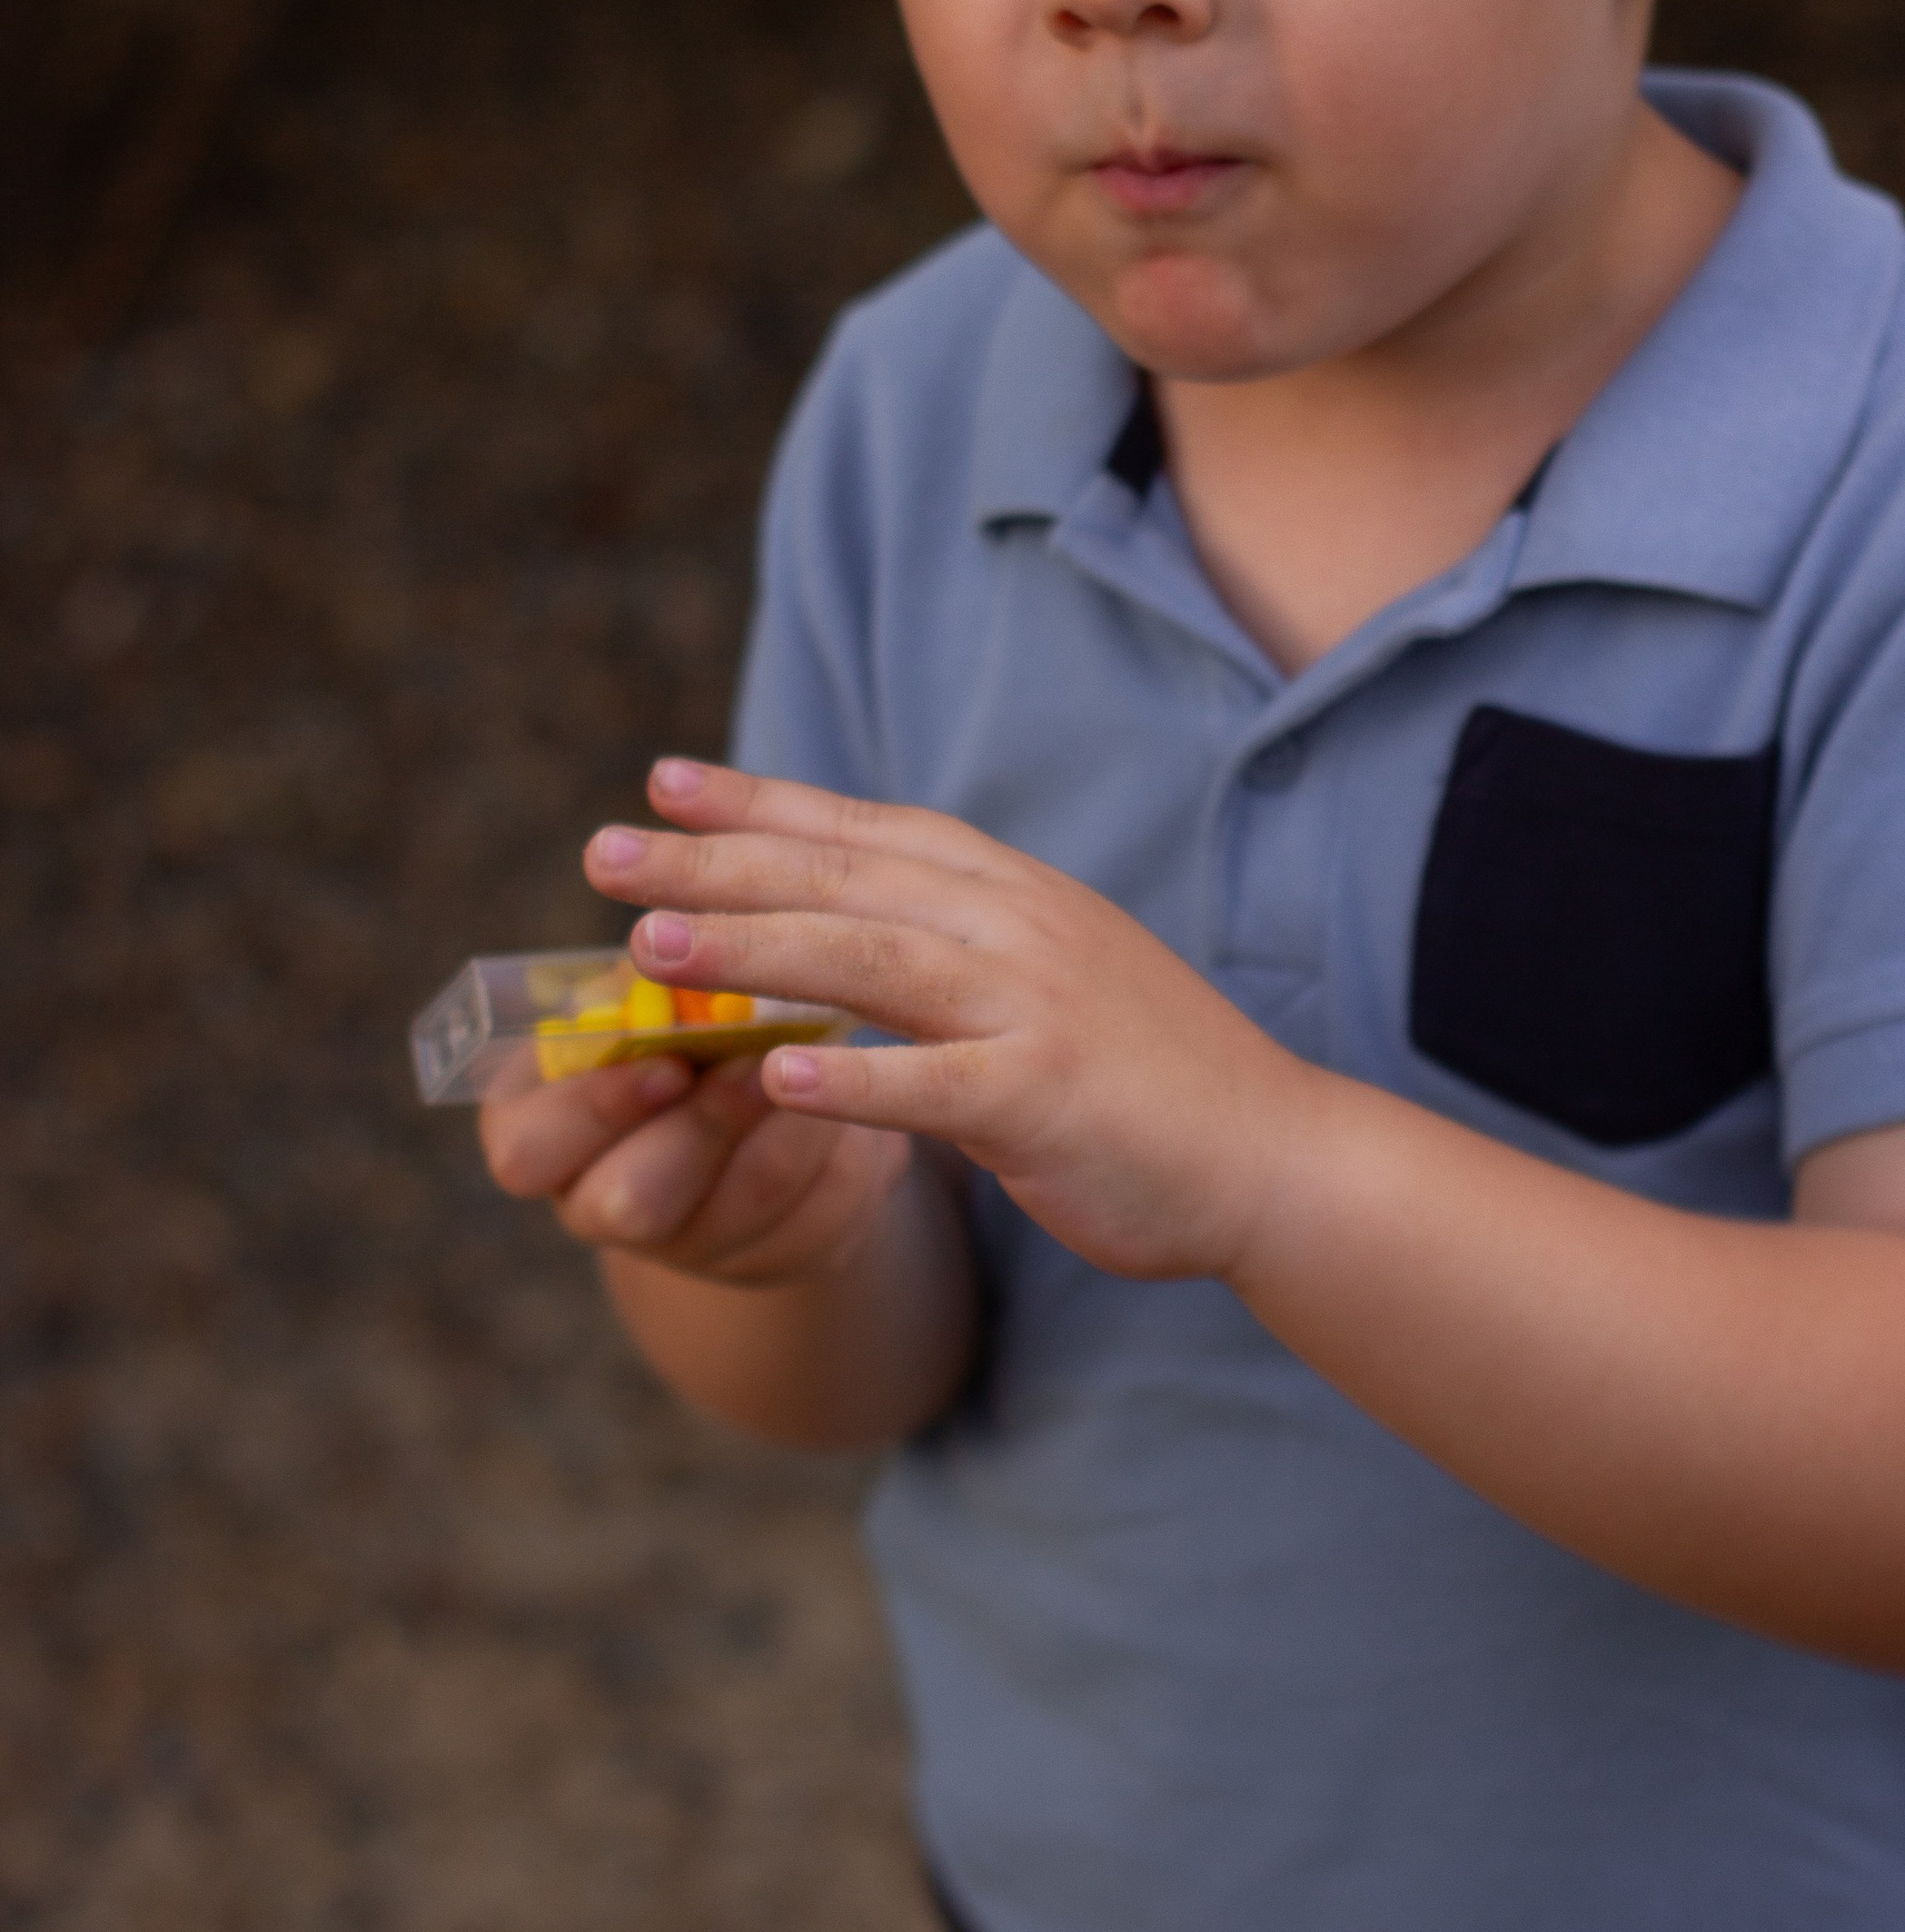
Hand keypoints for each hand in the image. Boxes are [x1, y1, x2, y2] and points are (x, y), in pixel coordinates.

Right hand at [477, 1016, 908, 1285]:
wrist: (761, 1090)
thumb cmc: (683, 1014)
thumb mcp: (657, 993)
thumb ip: (658, 993)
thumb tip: (690, 954)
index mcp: (542, 1130)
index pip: (525, 1151)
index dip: (595, 1111)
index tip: (668, 1062)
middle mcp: (599, 1204)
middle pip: (629, 1205)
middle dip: (704, 1126)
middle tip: (755, 1064)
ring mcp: (688, 1247)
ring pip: (743, 1203)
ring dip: (789, 1120)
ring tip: (823, 1055)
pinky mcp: (774, 1257)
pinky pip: (815, 1216)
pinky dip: (840, 1148)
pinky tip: (851, 1098)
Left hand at [584, 756, 1313, 1279]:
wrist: (1273, 1151)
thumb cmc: (1147, 1075)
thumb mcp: (1045, 977)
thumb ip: (952, 949)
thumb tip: (846, 930)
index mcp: (1010, 893)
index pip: (864, 828)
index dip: (760, 802)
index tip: (662, 780)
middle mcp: (1016, 926)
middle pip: (843, 877)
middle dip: (715, 861)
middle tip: (604, 853)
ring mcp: (1034, 1005)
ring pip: (869, 960)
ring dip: (752, 947)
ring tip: (650, 945)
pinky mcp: (1048, 1093)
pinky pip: (933, 1083)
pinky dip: (851, 1078)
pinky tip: (766, 1074)